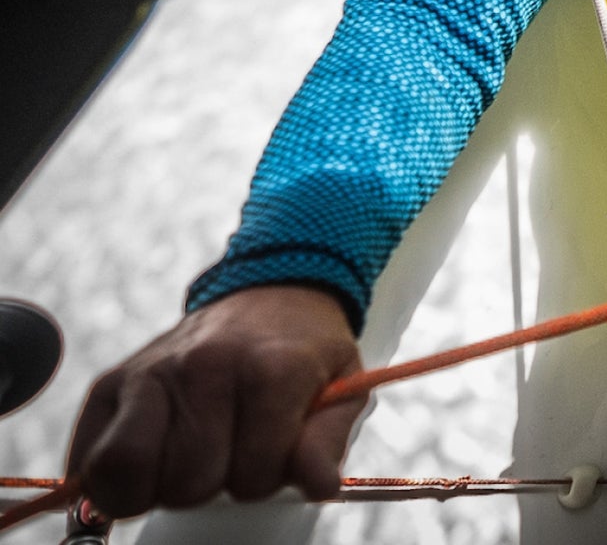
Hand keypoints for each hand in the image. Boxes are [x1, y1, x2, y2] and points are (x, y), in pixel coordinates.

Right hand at [67, 284, 363, 516]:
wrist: (272, 294)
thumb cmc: (305, 356)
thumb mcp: (343, 391)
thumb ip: (326, 444)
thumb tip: (319, 488)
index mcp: (270, 370)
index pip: (251, 473)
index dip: (263, 481)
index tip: (270, 457)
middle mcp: (204, 366)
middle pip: (186, 481)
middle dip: (212, 486)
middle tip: (229, 457)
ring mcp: (151, 371)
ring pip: (123, 471)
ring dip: (155, 488)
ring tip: (186, 466)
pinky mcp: (111, 383)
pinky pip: (87, 459)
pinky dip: (108, 482)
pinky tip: (146, 467)